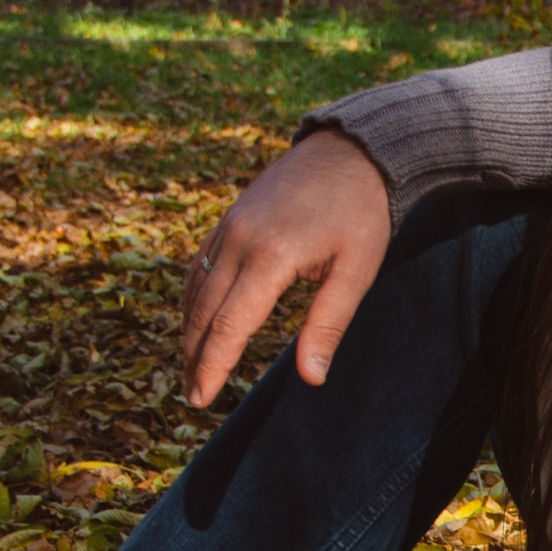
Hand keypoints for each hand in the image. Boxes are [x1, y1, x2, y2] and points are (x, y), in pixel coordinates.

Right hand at [181, 129, 392, 405]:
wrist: (352, 150)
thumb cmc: (362, 214)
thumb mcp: (357, 272)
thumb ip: (328, 325)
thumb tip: (310, 378)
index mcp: (271, 257)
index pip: (229, 325)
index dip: (212, 365)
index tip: (201, 399)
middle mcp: (239, 240)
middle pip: (204, 311)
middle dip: (194, 357)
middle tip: (192, 397)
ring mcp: (229, 226)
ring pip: (197, 288)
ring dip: (189, 330)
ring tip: (190, 367)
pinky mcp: (229, 218)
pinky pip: (201, 264)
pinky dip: (193, 297)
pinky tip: (196, 319)